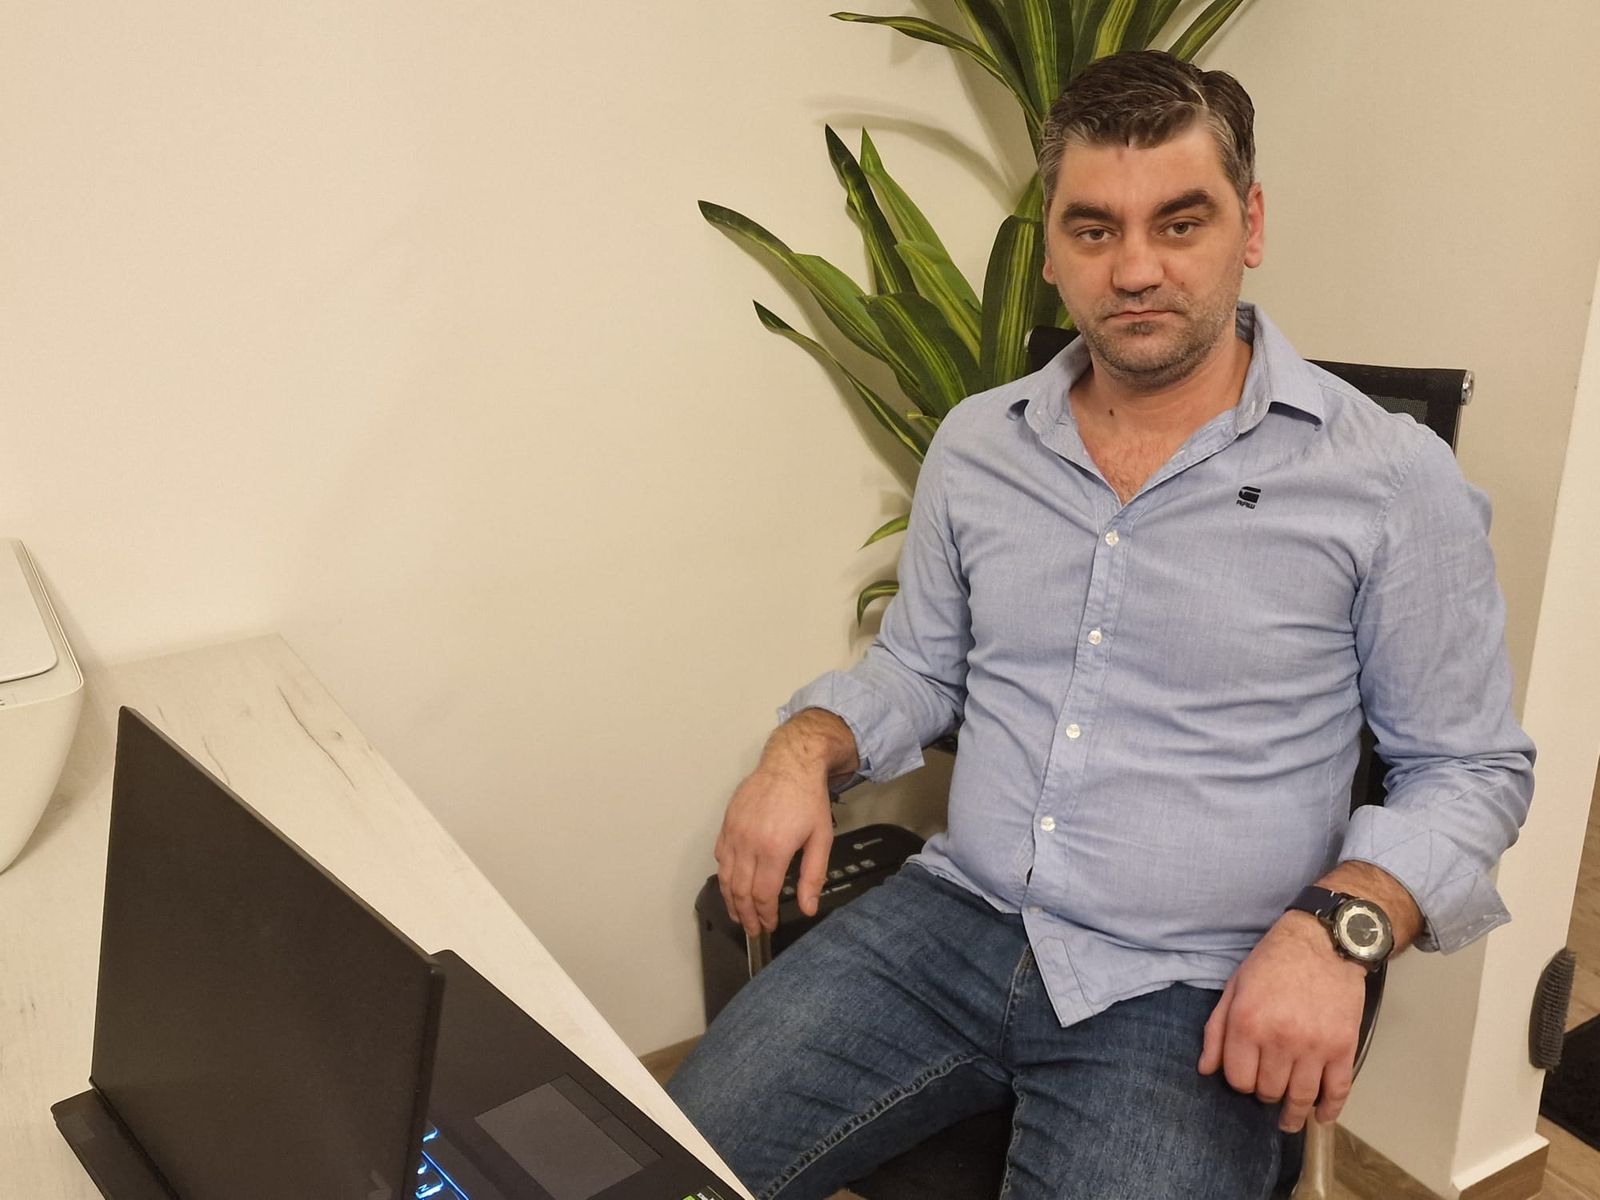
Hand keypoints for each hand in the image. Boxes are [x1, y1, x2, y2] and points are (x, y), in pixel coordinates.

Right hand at [714, 725, 840, 937]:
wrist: (790, 763)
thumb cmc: (808, 799)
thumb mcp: (821, 838)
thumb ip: (813, 876)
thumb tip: (808, 907)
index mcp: (773, 849)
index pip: (762, 895)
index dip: (765, 915)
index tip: (769, 925)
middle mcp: (748, 843)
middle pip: (740, 891)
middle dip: (745, 915)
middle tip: (752, 928)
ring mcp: (734, 832)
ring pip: (725, 876)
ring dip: (730, 900)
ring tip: (737, 914)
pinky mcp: (727, 823)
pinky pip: (719, 856)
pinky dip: (724, 875)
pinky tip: (731, 884)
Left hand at [1197, 913, 1367, 1132]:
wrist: (1322, 943)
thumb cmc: (1272, 962)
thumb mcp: (1234, 988)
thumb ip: (1216, 1030)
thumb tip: (1206, 1069)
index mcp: (1247, 1023)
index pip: (1238, 1079)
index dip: (1239, 1081)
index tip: (1245, 1076)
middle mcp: (1280, 1039)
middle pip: (1268, 1090)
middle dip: (1264, 1092)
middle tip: (1268, 1085)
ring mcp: (1314, 1046)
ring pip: (1300, 1097)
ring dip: (1293, 1112)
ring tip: (1290, 1119)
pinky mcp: (1343, 1047)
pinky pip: (1337, 1090)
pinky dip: (1330, 1109)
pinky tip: (1320, 1116)